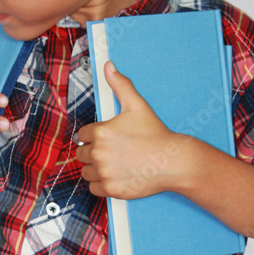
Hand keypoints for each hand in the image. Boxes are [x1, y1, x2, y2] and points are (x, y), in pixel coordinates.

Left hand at [74, 61, 193, 198]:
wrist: (172, 161)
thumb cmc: (155, 133)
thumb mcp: (137, 105)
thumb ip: (120, 85)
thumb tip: (108, 65)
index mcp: (101, 132)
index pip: (83, 135)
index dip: (95, 136)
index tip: (110, 138)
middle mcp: (99, 153)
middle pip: (81, 154)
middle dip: (93, 152)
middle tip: (113, 151)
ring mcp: (104, 173)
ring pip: (86, 171)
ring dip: (95, 169)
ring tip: (114, 163)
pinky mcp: (110, 189)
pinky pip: (93, 188)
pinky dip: (101, 184)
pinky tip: (116, 175)